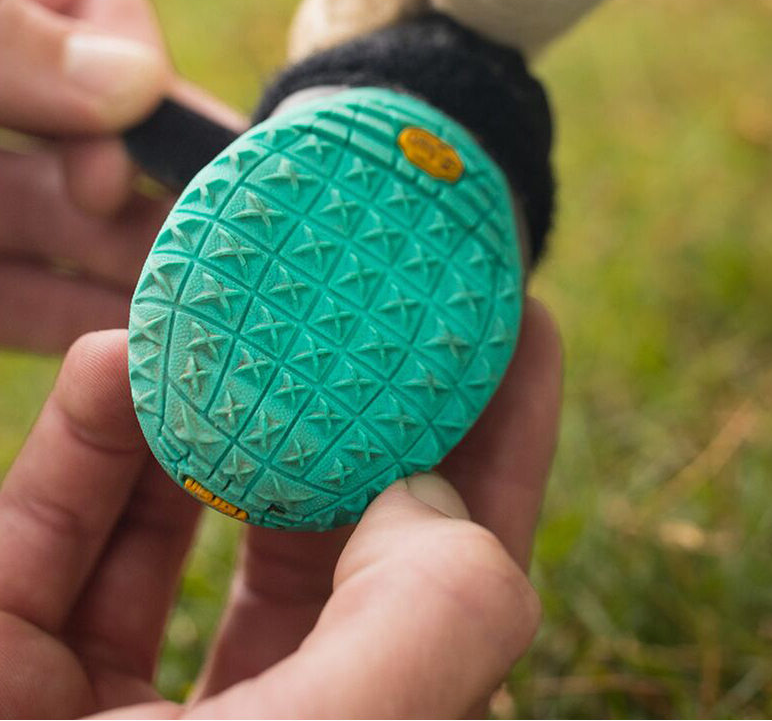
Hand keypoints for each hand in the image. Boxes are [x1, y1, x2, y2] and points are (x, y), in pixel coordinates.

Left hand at [0, 0, 240, 352]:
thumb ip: (6, 36)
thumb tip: (136, 86)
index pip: (103, 14)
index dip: (136, 75)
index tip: (119, 137)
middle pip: (107, 137)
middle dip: (168, 188)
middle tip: (229, 247)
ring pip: (75, 228)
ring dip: (141, 266)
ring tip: (210, 308)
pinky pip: (18, 299)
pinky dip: (76, 322)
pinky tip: (134, 346)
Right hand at [0, 299, 561, 718]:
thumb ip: (433, 629)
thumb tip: (428, 496)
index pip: (464, 577)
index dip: (503, 445)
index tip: (522, 325)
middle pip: (335, 535)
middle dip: (356, 405)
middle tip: (377, 289)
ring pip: (192, 528)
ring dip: (211, 410)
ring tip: (233, 310)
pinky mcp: (9, 692)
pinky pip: (53, 550)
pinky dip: (84, 451)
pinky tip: (109, 367)